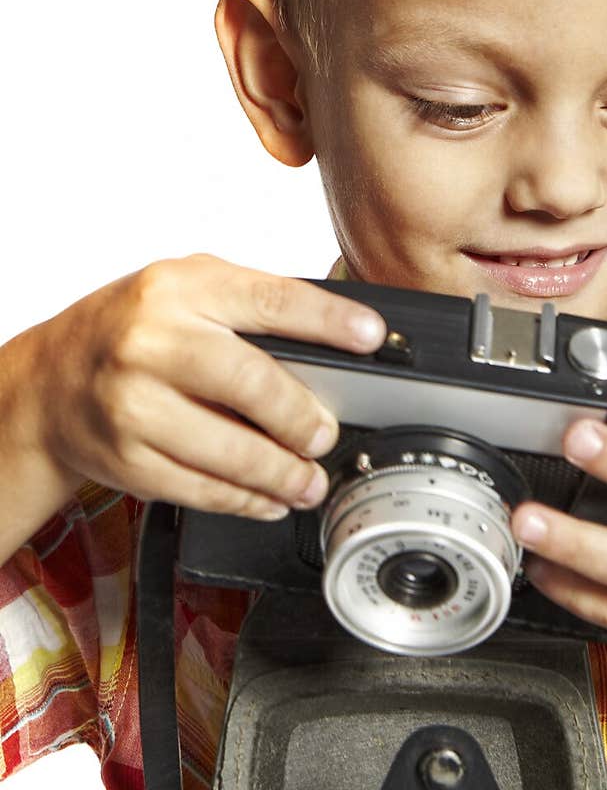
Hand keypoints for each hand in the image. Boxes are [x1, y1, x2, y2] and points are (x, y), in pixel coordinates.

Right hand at [29, 253, 385, 520]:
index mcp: (180, 290)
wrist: (52, 381)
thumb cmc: (131, 330)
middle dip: (302, 417)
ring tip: (309, 480)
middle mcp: (152, 342)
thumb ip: (252, 307)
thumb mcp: (187, 290)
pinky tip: (269, 497)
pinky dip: (246, 500)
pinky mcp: (129, 459)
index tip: (371, 337)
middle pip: (251, 383)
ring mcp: (136, 405)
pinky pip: (202, 489)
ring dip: (283, 474)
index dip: (328, 321)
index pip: (269, 300)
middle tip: (325, 434)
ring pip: (229, 451)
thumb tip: (336, 342)